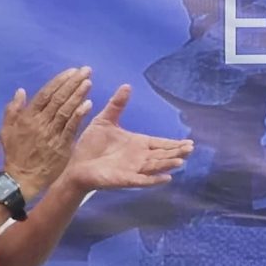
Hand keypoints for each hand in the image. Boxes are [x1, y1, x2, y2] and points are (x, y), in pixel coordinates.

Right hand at [0, 68, 92, 197]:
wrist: (22, 179)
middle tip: (86, 70)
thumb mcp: (6, 131)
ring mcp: (51, 134)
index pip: (45, 94)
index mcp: (27, 117)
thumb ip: (13, 110)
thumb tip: (21, 91)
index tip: (71, 71)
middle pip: (58, 99)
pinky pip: (72, 127)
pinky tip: (89, 104)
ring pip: (66, 110)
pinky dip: (80, 114)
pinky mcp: (62, 145)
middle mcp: (40, 123)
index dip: (59, 82)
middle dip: (72, 83)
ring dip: (78, 95)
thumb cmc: (15, 154)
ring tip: (88, 82)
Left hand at [63, 85, 194, 192]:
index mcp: (137, 143)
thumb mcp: (105, 120)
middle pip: (162, 155)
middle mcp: (138, 157)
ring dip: (168, 164)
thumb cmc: (90, 144)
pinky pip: (142, 180)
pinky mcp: (123, 179)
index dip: (174, 143)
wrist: (75, 163)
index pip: (160, 143)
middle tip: (190, 148)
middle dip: (176, 152)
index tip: (190, 142)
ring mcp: (132, 169)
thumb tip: (127, 85)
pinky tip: (166, 178)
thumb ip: (117, 105)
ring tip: (181, 160)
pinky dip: (153, 180)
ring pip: (155, 166)